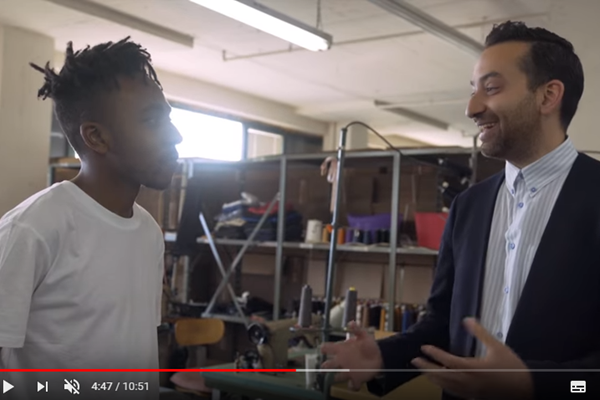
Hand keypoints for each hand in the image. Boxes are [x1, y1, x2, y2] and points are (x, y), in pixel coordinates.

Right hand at [320, 321, 383, 389]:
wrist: (381, 356)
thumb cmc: (370, 345)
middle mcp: (343, 360)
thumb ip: (357, 329)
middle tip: (324, 367)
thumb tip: (350, 322)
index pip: (329, 348)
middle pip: (330, 364)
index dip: (325, 348)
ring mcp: (349, 370)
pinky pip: (352, 385)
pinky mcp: (357, 378)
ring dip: (337, 377)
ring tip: (337, 377)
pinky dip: (353, 386)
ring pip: (339, 377)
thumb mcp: (364, 335)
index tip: (322, 348)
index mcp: (342, 349)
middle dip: (326, 366)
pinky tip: (354, 383)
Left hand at [411, 318, 532, 399]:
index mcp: (473, 368)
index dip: (434, 353)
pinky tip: (440, 381)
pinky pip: (454, 392)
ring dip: (433, 377)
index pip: (448, 361)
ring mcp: (470, 391)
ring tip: (423, 370)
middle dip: (427, 367)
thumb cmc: (512, 367)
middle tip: (414, 360)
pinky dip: (444, 385)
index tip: (424, 347)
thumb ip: (480, 333)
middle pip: (442, 375)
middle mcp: (469, 381)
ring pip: (446, 385)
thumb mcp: (497, 346)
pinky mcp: (474, 396)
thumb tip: (467, 319)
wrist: (526, 388)